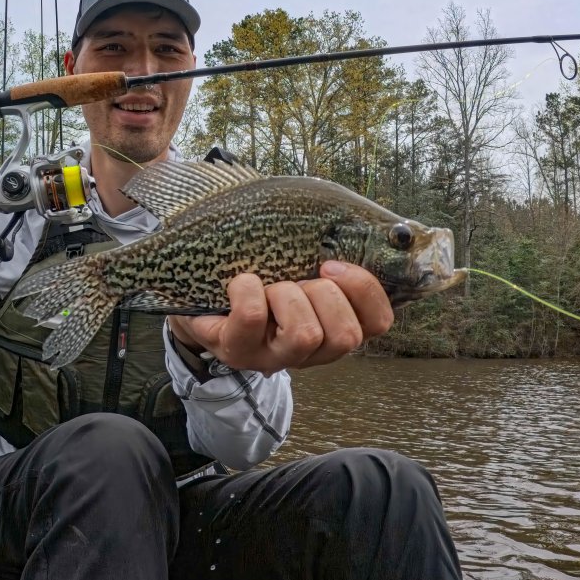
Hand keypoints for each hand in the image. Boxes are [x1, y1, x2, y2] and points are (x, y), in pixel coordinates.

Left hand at [167, 261, 393, 376]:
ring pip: (305, 334)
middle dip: (323, 295)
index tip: (330, 264)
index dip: (364, 290)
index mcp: (333, 328)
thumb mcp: (300, 264)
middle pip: (346, 336)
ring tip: (269, 287)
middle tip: (296, 281)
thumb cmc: (260, 276)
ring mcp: (272, 357)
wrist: (200, 296)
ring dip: (286, 296)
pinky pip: (252, 318)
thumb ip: (330, 252)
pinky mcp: (237, 351)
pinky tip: (240, 285)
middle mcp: (309, 352)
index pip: (378, 323)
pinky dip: (247, 290)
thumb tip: (362, 222)